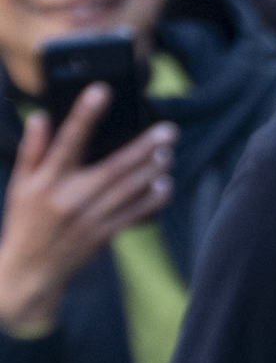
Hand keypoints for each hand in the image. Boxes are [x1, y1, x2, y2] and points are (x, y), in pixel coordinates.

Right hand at [0, 92, 176, 337]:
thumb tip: (40, 117)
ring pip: (127, 191)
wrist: (31, 271)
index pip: (68, 140)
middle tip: (167, 131)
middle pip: (112, 168)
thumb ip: (32, 150)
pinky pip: (131, 216)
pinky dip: (150, 201)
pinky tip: (166, 185)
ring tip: (169, 152)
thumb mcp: (20, 184)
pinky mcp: (102, 236)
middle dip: (143, 148)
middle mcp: (70, 199)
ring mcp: (89, 220)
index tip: (102, 91)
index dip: (85, 114)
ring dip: (151, 171)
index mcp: (47, 181)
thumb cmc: (25, 222)